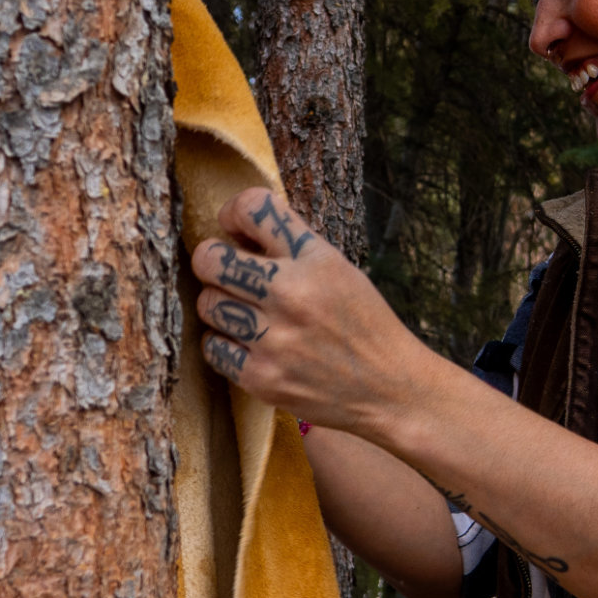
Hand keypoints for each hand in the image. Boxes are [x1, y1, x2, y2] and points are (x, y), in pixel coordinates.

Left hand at [190, 189, 428, 433]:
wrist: (390, 389)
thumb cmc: (364, 325)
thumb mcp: (340, 270)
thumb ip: (292, 246)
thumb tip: (234, 230)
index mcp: (316, 259)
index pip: (252, 208)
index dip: (232, 213)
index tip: (234, 229)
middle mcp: (292, 294)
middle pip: (209, 259)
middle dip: (213, 263)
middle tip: (228, 276)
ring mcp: (274, 339)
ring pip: (207, 304)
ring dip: (222, 307)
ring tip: (247, 315)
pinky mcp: (262, 378)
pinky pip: (212, 348)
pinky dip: (225, 345)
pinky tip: (249, 345)